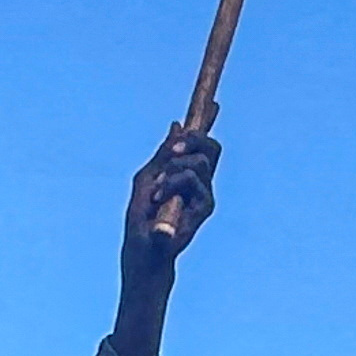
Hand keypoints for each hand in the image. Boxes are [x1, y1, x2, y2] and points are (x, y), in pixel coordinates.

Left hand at [120, 123, 221, 284]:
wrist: (144, 252)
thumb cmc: (141, 219)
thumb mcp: (146, 179)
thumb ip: (162, 154)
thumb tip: (176, 124)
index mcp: (185, 172)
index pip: (202, 143)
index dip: (208, 121)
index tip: (213, 103)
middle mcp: (200, 182)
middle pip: (211, 146)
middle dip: (194, 139)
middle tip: (173, 148)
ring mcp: (204, 194)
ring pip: (201, 160)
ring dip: (174, 169)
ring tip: (156, 192)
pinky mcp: (205, 207)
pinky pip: (192, 179)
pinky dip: (172, 183)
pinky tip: (160, 198)